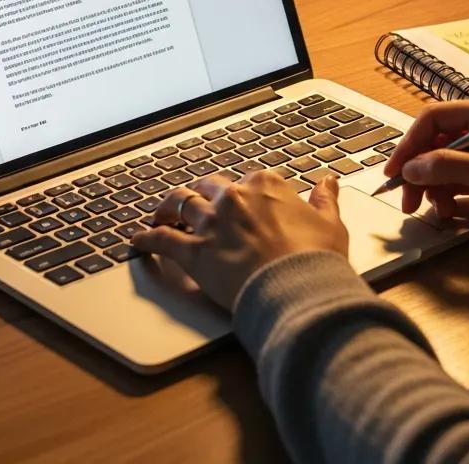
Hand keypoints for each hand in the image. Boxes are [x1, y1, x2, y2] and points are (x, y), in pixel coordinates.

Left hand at [131, 172, 348, 310]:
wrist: (297, 288)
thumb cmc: (316, 258)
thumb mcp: (330, 223)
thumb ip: (325, 200)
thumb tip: (327, 182)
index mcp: (266, 184)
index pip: (247, 180)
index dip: (243, 192)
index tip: (242, 202)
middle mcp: (234, 197)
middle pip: (208, 187)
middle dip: (201, 194)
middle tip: (196, 203)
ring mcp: (211, 223)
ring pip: (180, 204)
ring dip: (168, 208)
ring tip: (161, 213)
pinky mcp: (194, 252)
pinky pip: (162, 240)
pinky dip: (148, 238)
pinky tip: (138, 239)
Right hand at [387, 97, 468, 239]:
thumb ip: (450, 167)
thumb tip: (411, 167)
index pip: (435, 118)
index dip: (410, 144)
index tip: (394, 172)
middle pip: (440, 142)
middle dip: (421, 170)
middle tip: (407, 201)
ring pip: (451, 163)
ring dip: (437, 186)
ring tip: (435, 211)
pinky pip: (468, 180)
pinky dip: (455, 194)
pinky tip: (451, 212)